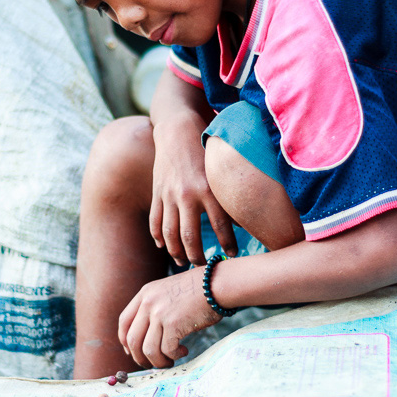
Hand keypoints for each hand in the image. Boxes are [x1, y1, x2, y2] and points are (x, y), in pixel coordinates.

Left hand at [118, 268, 220, 367]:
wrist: (216, 283)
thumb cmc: (198, 291)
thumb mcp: (167, 292)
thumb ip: (155, 308)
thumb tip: (147, 336)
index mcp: (145, 294)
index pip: (124, 321)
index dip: (125, 341)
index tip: (133, 352)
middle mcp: (148, 302)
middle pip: (132, 339)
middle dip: (140, 357)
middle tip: (152, 364)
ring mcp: (159, 313)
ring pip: (148, 349)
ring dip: (158, 361)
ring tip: (170, 360)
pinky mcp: (173, 323)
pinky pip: (166, 350)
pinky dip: (174, 355)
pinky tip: (184, 351)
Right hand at [149, 118, 237, 266]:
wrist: (177, 130)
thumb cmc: (206, 148)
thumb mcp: (221, 169)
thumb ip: (229, 194)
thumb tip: (241, 220)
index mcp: (208, 189)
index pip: (221, 226)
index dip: (227, 244)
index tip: (231, 255)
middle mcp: (187, 194)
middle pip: (190, 236)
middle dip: (196, 256)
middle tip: (202, 266)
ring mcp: (169, 194)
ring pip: (169, 232)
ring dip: (176, 251)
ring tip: (183, 262)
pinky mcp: (157, 192)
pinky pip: (155, 220)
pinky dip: (158, 236)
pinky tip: (163, 246)